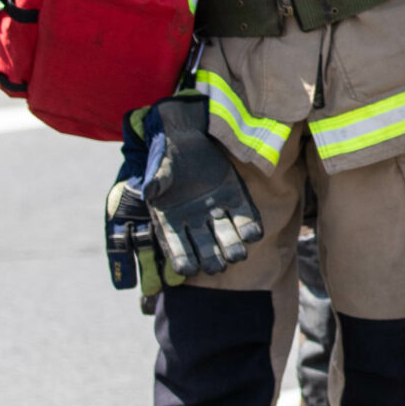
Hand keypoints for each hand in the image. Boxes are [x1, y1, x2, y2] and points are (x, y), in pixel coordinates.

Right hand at [142, 97, 264, 274]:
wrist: (188, 135)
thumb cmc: (167, 155)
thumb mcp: (159, 167)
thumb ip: (156, 180)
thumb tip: (149, 191)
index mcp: (171, 220)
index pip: (176, 247)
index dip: (182, 259)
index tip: (188, 270)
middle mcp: (195, 221)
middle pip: (204, 247)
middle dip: (211, 258)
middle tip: (218, 266)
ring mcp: (216, 210)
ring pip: (226, 235)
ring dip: (232, 246)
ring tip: (239, 255)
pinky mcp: (235, 197)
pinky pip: (244, 215)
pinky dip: (249, 225)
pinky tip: (254, 234)